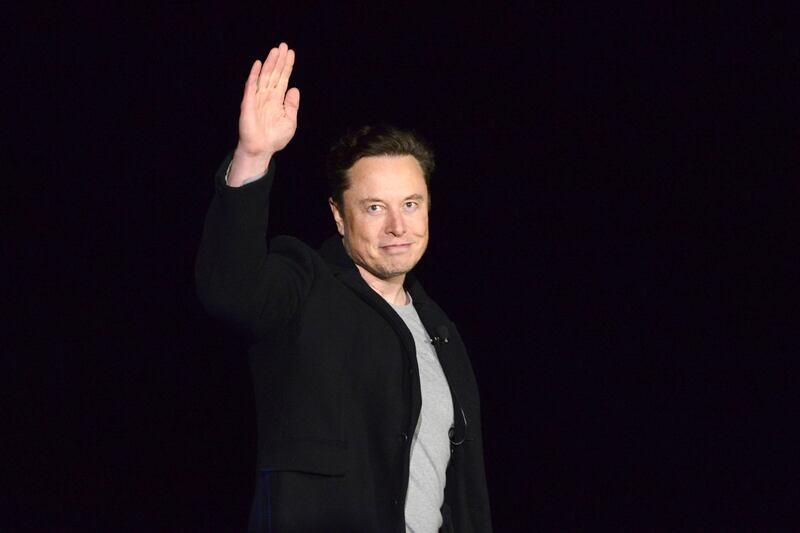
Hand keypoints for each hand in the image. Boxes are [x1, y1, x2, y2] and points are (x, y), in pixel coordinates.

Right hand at [228, 43, 299, 185]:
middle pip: (274, 73)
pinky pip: (251, 86)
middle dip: (279, 60)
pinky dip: (254, 75)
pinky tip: (258, 64)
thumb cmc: (275, 137)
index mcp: (278, 99)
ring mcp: (257, 98)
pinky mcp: (248, 102)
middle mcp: (267, 96)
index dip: (287, 66)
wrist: (261, 149)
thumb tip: (295, 88)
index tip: (291, 53)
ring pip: (264, 76)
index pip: (283, 78)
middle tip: (284, 45)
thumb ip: (292, 105)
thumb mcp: (290, 121)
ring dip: (270, 63)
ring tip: (275, 50)